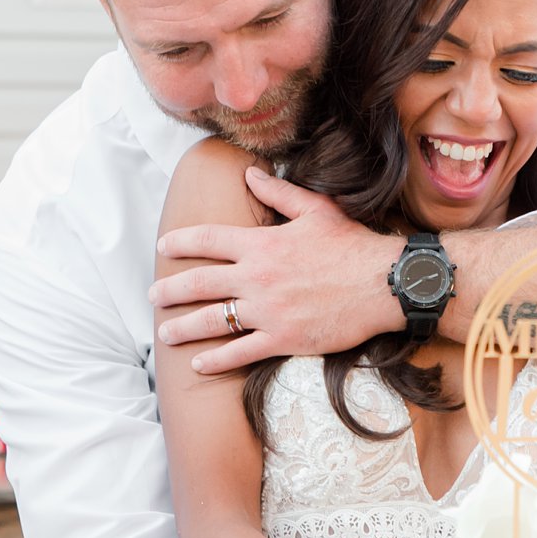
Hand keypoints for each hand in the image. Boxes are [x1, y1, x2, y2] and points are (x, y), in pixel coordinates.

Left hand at [152, 166, 403, 373]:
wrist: (384, 284)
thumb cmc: (352, 246)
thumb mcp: (316, 209)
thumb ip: (278, 193)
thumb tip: (250, 173)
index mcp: (262, 244)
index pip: (208, 240)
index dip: (181, 242)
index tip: (163, 246)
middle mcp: (257, 277)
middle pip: (199, 283)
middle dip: (169, 290)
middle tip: (153, 296)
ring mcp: (268, 310)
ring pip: (212, 320)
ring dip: (183, 327)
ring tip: (165, 333)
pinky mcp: (283, 338)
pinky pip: (239, 352)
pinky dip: (215, 360)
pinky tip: (198, 363)